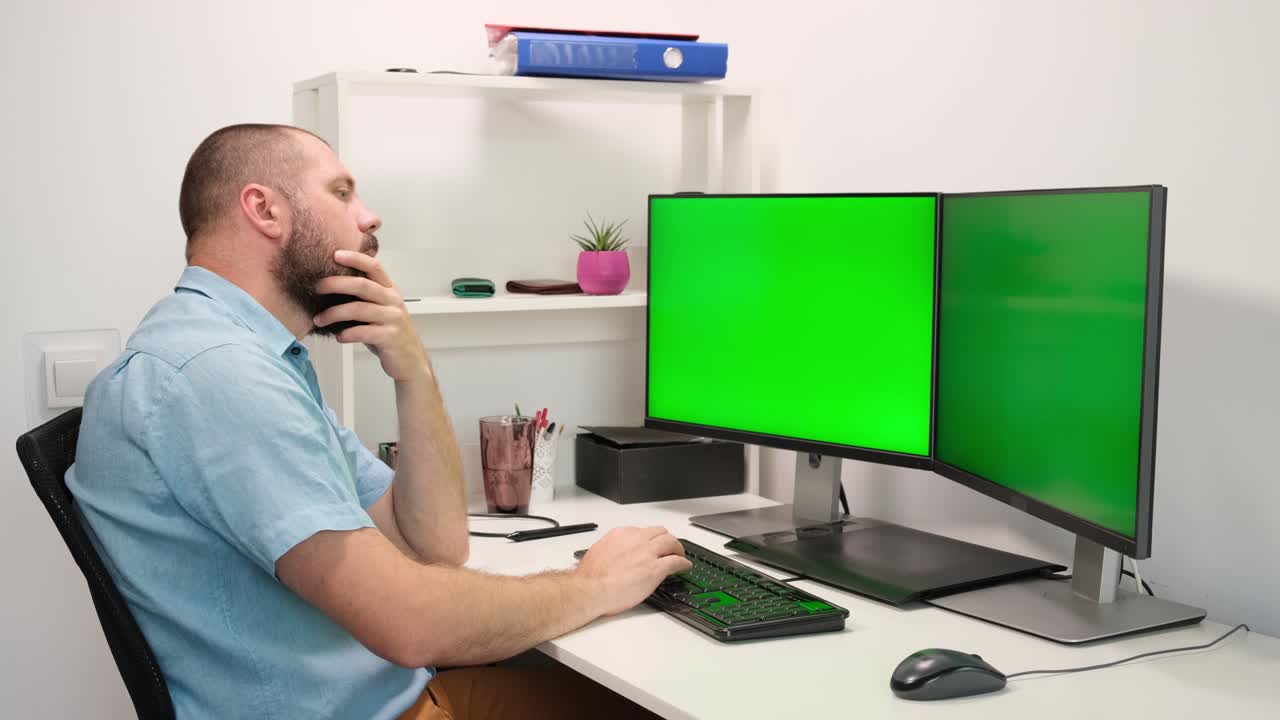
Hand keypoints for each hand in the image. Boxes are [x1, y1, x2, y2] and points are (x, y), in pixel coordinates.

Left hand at [313, 250, 428, 382]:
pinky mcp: (390, 337)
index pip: (374, 267)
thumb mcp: (381, 310)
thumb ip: (365, 297)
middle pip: (362, 285)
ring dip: (334, 314)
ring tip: (319, 319)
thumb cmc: (390, 333)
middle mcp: (393, 301)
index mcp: (390, 291)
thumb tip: (331, 286)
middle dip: (336, 283)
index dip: (356, 258)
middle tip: (317, 287)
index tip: (336, 254)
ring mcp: (393, 318)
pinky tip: (338, 336)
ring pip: (358, 309)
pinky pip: (363, 332)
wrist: (411, 361)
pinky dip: (346, 334)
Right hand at [574, 527, 691, 616]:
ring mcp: (647, 553)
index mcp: (621, 534)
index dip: (651, 539)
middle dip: (667, 540)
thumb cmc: (590, 576)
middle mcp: (636, 539)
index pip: (643, 531)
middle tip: (670, 547)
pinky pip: (675, 561)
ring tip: (680, 555)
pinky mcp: (655, 569)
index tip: (652, 545)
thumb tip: (615, 555)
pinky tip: (685, 566)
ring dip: (677, 548)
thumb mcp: (599, 552)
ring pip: (671, 542)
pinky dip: (683, 562)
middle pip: (660, 532)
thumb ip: (611, 549)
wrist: (591, 589)